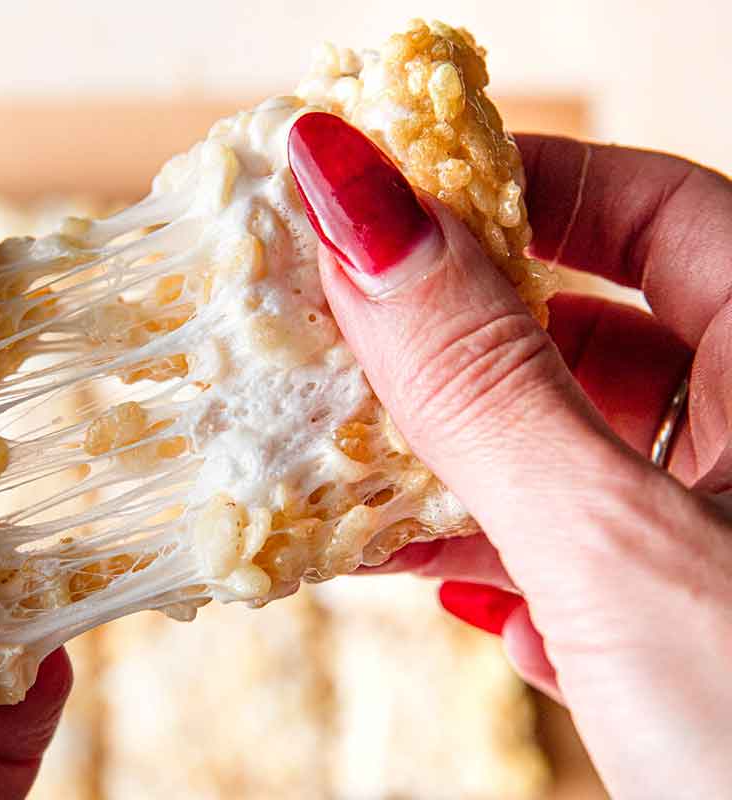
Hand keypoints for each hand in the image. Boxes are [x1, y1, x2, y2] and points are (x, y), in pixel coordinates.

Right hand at [289, 114, 731, 798]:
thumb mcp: (615, 542)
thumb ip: (484, 383)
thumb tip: (361, 217)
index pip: (651, 208)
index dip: (513, 187)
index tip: (377, 199)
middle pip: (595, 329)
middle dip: (456, 341)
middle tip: (336, 336)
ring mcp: (728, 533)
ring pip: (574, 450)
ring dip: (460, 465)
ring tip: (357, 477)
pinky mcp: (695, 621)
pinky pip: (581, 548)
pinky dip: (507, 560)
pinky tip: (459, 593)